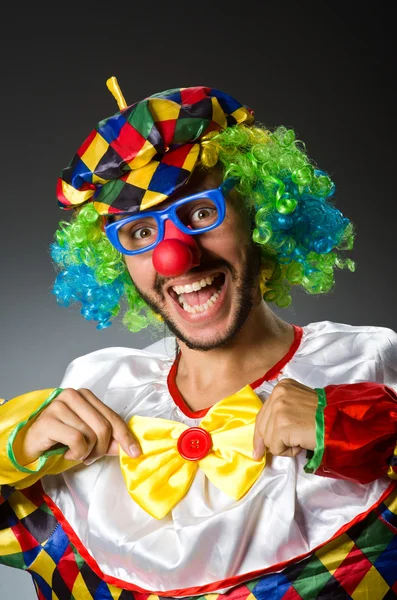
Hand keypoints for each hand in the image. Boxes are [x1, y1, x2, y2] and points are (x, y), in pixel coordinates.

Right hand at [20, 388, 140, 464]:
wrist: (30, 445)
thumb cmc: (60, 440)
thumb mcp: (89, 440)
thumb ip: (109, 440)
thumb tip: (131, 448)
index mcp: (86, 396)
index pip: (113, 417)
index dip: (125, 436)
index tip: (135, 453)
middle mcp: (73, 395)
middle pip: (104, 427)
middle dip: (101, 449)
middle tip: (89, 457)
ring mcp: (59, 405)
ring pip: (90, 435)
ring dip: (86, 453)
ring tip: (74, 453)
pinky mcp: (48, 420)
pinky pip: (76, 440)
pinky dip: (75, 453)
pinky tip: (65, 452)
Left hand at [253, 378, 317, 459]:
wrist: (340, 422)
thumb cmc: (324, 417)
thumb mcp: (299, 404)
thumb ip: (281, 412)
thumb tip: (263, 436)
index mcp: (281, 387)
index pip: (262, 413)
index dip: (260, 433)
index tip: (257, 449)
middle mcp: (278, 394)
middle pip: (262, 427)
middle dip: (273, 440)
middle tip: (294, 441)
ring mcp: (278, 408)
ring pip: (268, 439)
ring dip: (284, 445)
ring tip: (301, 437)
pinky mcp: (281, 425)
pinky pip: (275, 448)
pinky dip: (289, 451)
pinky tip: (301, 443)